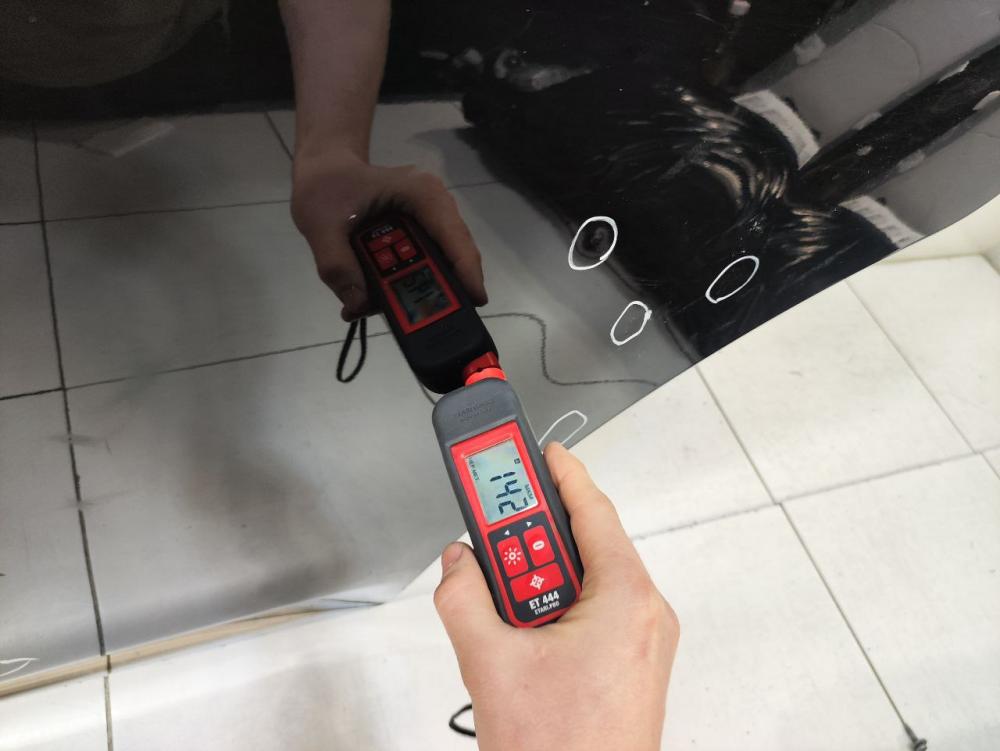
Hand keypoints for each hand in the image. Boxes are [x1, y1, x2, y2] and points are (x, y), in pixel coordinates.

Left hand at [290, 147, 486, 320]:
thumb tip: (359, 305)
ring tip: (397, 317)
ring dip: (419, 292)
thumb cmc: (326, 185)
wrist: (325, 169)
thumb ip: (336, 265)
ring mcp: (429, 222)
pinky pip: (422, 265)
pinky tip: (381, 299)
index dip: (466, 272)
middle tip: (430, 323)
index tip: (474, 304)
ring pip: (439, 264)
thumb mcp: (320, 224)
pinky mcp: (419, 236)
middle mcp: (435, 207)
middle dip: (442, 290)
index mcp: (422, 194)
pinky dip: (404, 286)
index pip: (454, 237)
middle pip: (453, 256)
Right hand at [434, 443, 679, 750]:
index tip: (536, 449)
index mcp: (625, 600)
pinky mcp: (632, 664)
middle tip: (490, 538)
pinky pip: (593, 612)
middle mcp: (645, 615)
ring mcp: (643, 642)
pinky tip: (521, 632)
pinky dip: (553, 608)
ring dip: (537, 581)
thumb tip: (457, 563)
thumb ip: (463, 598)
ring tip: (499, 605)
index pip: (591, 510)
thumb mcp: (490, 665)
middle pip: (583, 546)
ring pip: (585, 582)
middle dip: (530, 542)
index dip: (560, 472)